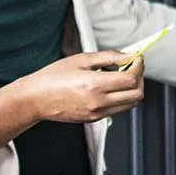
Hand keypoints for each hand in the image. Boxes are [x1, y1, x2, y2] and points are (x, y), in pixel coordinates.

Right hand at [10, 51, 144, 122]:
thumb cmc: (52, 78)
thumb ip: (108, 57)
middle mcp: (99, 102)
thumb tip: (127, 55)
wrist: (36, 99)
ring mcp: (98, 113)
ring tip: (121, 76)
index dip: (138, 66)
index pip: (131, 79)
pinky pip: (117, 108)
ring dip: (132, 89)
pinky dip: (121, 97)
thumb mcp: (81, 60)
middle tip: (132, 66)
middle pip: (136, 94)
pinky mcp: (95, 119)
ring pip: (130, 104)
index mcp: (95, 85)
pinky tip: (110, 86)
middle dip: (139, 78)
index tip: (136, 58)